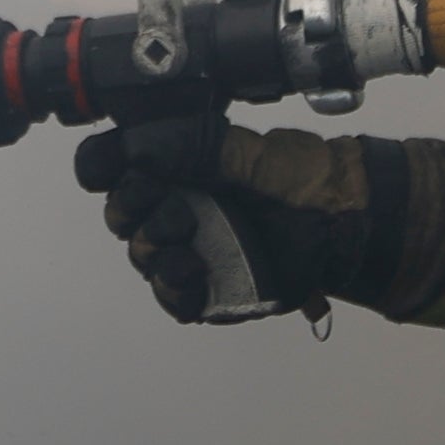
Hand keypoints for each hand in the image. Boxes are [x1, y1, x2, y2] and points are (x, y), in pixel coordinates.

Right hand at [76, 118, 372, 325]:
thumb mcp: (249, 152)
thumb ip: (193, 147)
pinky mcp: (206, 288)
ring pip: (142, 256)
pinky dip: (173, 289)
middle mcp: (174, 206)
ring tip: (187, 243)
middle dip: (132, 209)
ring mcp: (187, 250)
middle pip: (121, 214)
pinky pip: (171, 298)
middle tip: (171, 206)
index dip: (101, 167)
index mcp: (176, 167)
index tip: (105, 169)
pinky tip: (193, 274)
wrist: (343, 223)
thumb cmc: (299, 179)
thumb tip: (135, 146)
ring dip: (154, 249)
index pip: (114, 165)